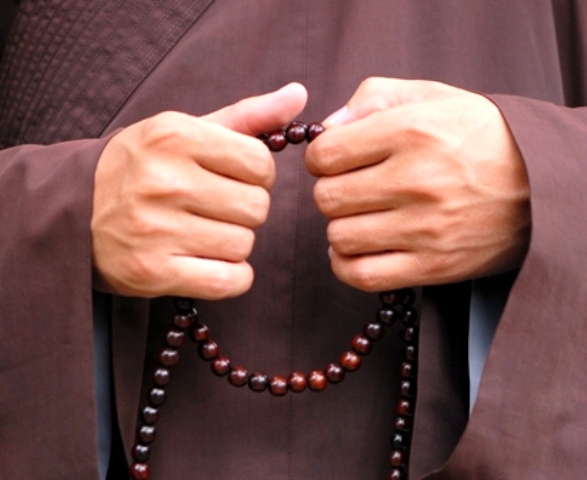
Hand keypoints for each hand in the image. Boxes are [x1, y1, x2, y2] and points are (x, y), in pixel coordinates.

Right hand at [92, 83, 306, 298]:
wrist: (75, 211)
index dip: (257, 176)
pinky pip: (229, 281)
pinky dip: (231, 276)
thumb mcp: (186, 130)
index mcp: (175, 136)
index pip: (260, 163)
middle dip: (246, 210)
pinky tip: (210, 262)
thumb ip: (247, 115)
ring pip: (244, 244)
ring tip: (204, 233)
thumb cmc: (142, 166)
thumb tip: (299, 95)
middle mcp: (164, 181)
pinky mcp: (153, 272)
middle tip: (217, 209)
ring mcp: (156, 230)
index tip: (236, 179)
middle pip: (257, 207)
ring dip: (234, 243)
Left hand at [305, 78, 530, 291]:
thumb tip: (328, 127)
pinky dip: (347, 265)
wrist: (542, 184)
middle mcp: (416, 180)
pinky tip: (358, 249)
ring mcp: (425, 228)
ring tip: (361, 217)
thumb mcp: (433, 97)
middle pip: (327, 198)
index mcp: (411, 131)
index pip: (325, 153)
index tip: (333, 160)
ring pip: (339, 237)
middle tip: (351, 188)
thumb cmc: (480, 137)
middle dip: (330, 191)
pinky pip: (362, 274)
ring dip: (341, 227)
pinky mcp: (433, 265)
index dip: (320, 157)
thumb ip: (373, 98)